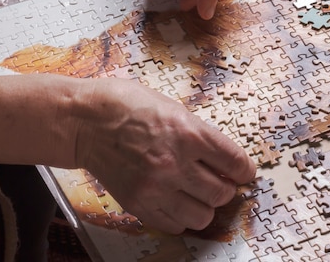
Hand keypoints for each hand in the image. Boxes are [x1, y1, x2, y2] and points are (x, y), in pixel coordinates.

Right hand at [75, 78, 255, 233]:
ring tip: (199, 194)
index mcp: (189, 133)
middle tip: (220, 181)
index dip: (245, 170)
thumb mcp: (173, 107)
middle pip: (222, 193)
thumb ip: (199, 133)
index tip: (244, 172)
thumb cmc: (126, 105)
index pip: (235, 163)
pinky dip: (181, 217)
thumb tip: (221, 156)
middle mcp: (175, 164)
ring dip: (206, 206)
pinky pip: (174, 225)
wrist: (84, 121)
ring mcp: (155, 187)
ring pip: (202, 216)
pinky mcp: (138, 204)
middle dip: (227, 188)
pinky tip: (177, 201)